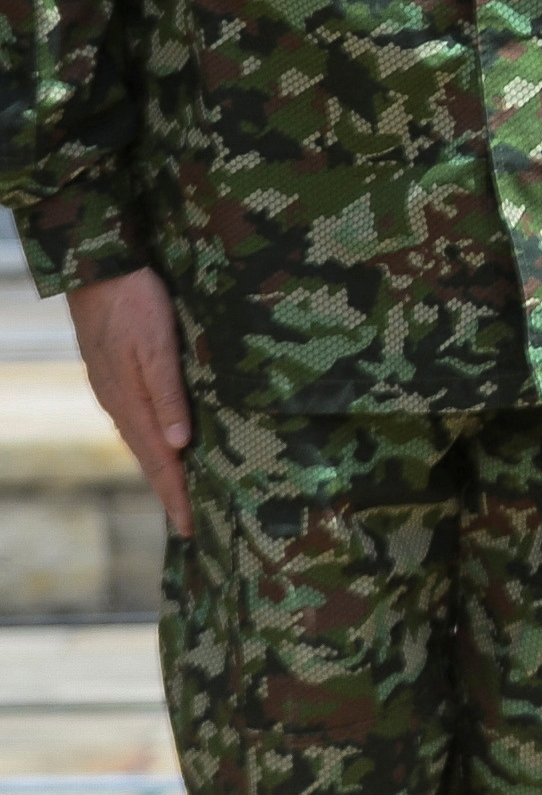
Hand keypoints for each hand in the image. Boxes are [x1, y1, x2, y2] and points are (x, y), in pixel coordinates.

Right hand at [71, 268, 191, 539]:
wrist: (98, 267)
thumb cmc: (136, 303)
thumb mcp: (157, 347)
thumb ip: (169, 396)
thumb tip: (180, 446)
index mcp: (131, 402)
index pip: (159, 460)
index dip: (175, 493)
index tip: (190, 527)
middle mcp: (119, 402)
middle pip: (148, 457)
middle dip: (168, 491)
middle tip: (188, 525)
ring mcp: (113, 389)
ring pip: (141, 440)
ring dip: (160, 469)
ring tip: (176, 494)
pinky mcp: (114, 375)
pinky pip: (136, 421)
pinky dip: (151, 442)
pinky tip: (161, 445)